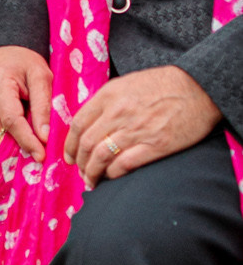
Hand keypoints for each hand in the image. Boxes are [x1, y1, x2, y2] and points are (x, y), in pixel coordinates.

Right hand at [0, 43, 55, 161]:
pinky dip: (3, 138)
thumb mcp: (41, 76)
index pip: (11, 120)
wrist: (3, 49)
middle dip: (17, 147)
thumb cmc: (25, 62)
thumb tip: (44, 137)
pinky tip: (18, 136)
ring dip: (9, 144)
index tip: (41, 155)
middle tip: (37, 154)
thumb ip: (43, 105)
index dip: (27, 140)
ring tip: (29, 144)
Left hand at [66, 64, 219, 181]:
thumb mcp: (126, 84)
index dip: (69, 144)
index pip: (78, 123)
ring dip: (93, 172)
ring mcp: (135, 130)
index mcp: (108, 95)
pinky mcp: (154, 146)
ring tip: (92, 181)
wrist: (195, 89)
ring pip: (102, 156)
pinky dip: (113, 173)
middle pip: (87, 143)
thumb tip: (91, 123)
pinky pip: (124, 164)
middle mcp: (117, 113)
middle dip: (80, 162)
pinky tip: (112, 177)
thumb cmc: (161, 85)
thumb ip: (107, 101)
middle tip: (80, 172)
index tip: (69, 156)